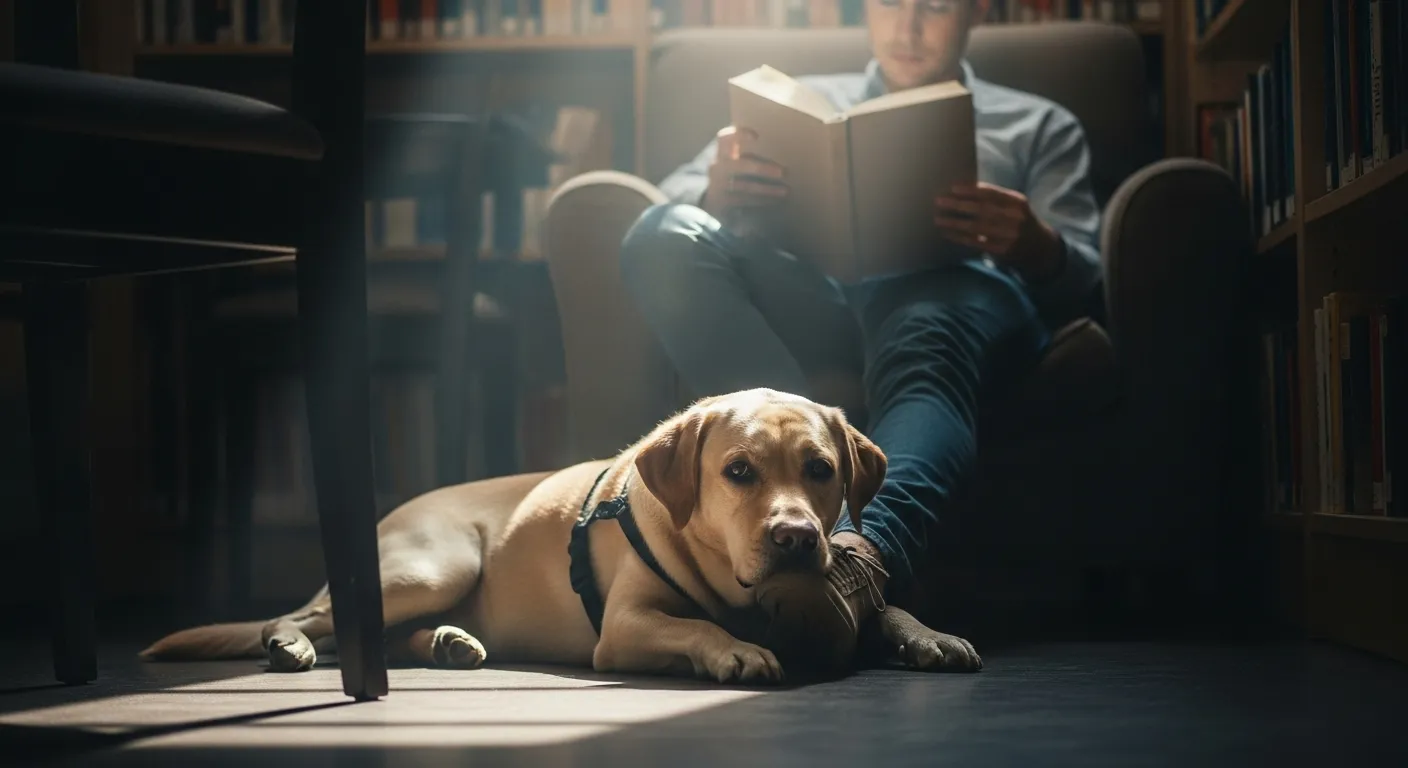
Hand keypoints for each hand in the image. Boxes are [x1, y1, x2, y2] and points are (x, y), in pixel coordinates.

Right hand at [701, 126, 788, 219]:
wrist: (712, 200)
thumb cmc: (731, 174)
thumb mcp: (734, 160)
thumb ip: (748, 154)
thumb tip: (779, 147)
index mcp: (722, 153)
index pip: (725, 138)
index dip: (739, 135)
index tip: (756, 136)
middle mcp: (718, 167)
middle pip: (740, 165)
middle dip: (762, 169)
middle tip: (782, 172)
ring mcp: (719, 185)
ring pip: (746, 186)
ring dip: (767, 189)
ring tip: (785, 190)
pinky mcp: (722, 202)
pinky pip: (745, 200)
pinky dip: (761, 200)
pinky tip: (775, 200)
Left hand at [934, 182, 1064, 281]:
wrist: (1039, 247)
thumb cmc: (1020, 220)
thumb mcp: (1015, 205)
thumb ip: (996, 198)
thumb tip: (964, 188)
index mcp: (1017, 202)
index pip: (991, 193)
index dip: (970, 190)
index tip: (952, 187)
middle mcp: (1014, 218)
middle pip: (981, 209)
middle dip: (958, 204)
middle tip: (939, 201)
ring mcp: (1008, 235)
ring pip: (975, 226)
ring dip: (954, 222)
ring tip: (938, 218)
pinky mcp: (1001, 250)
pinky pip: (975, 242)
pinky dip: (959, 236)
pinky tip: (947, 232)